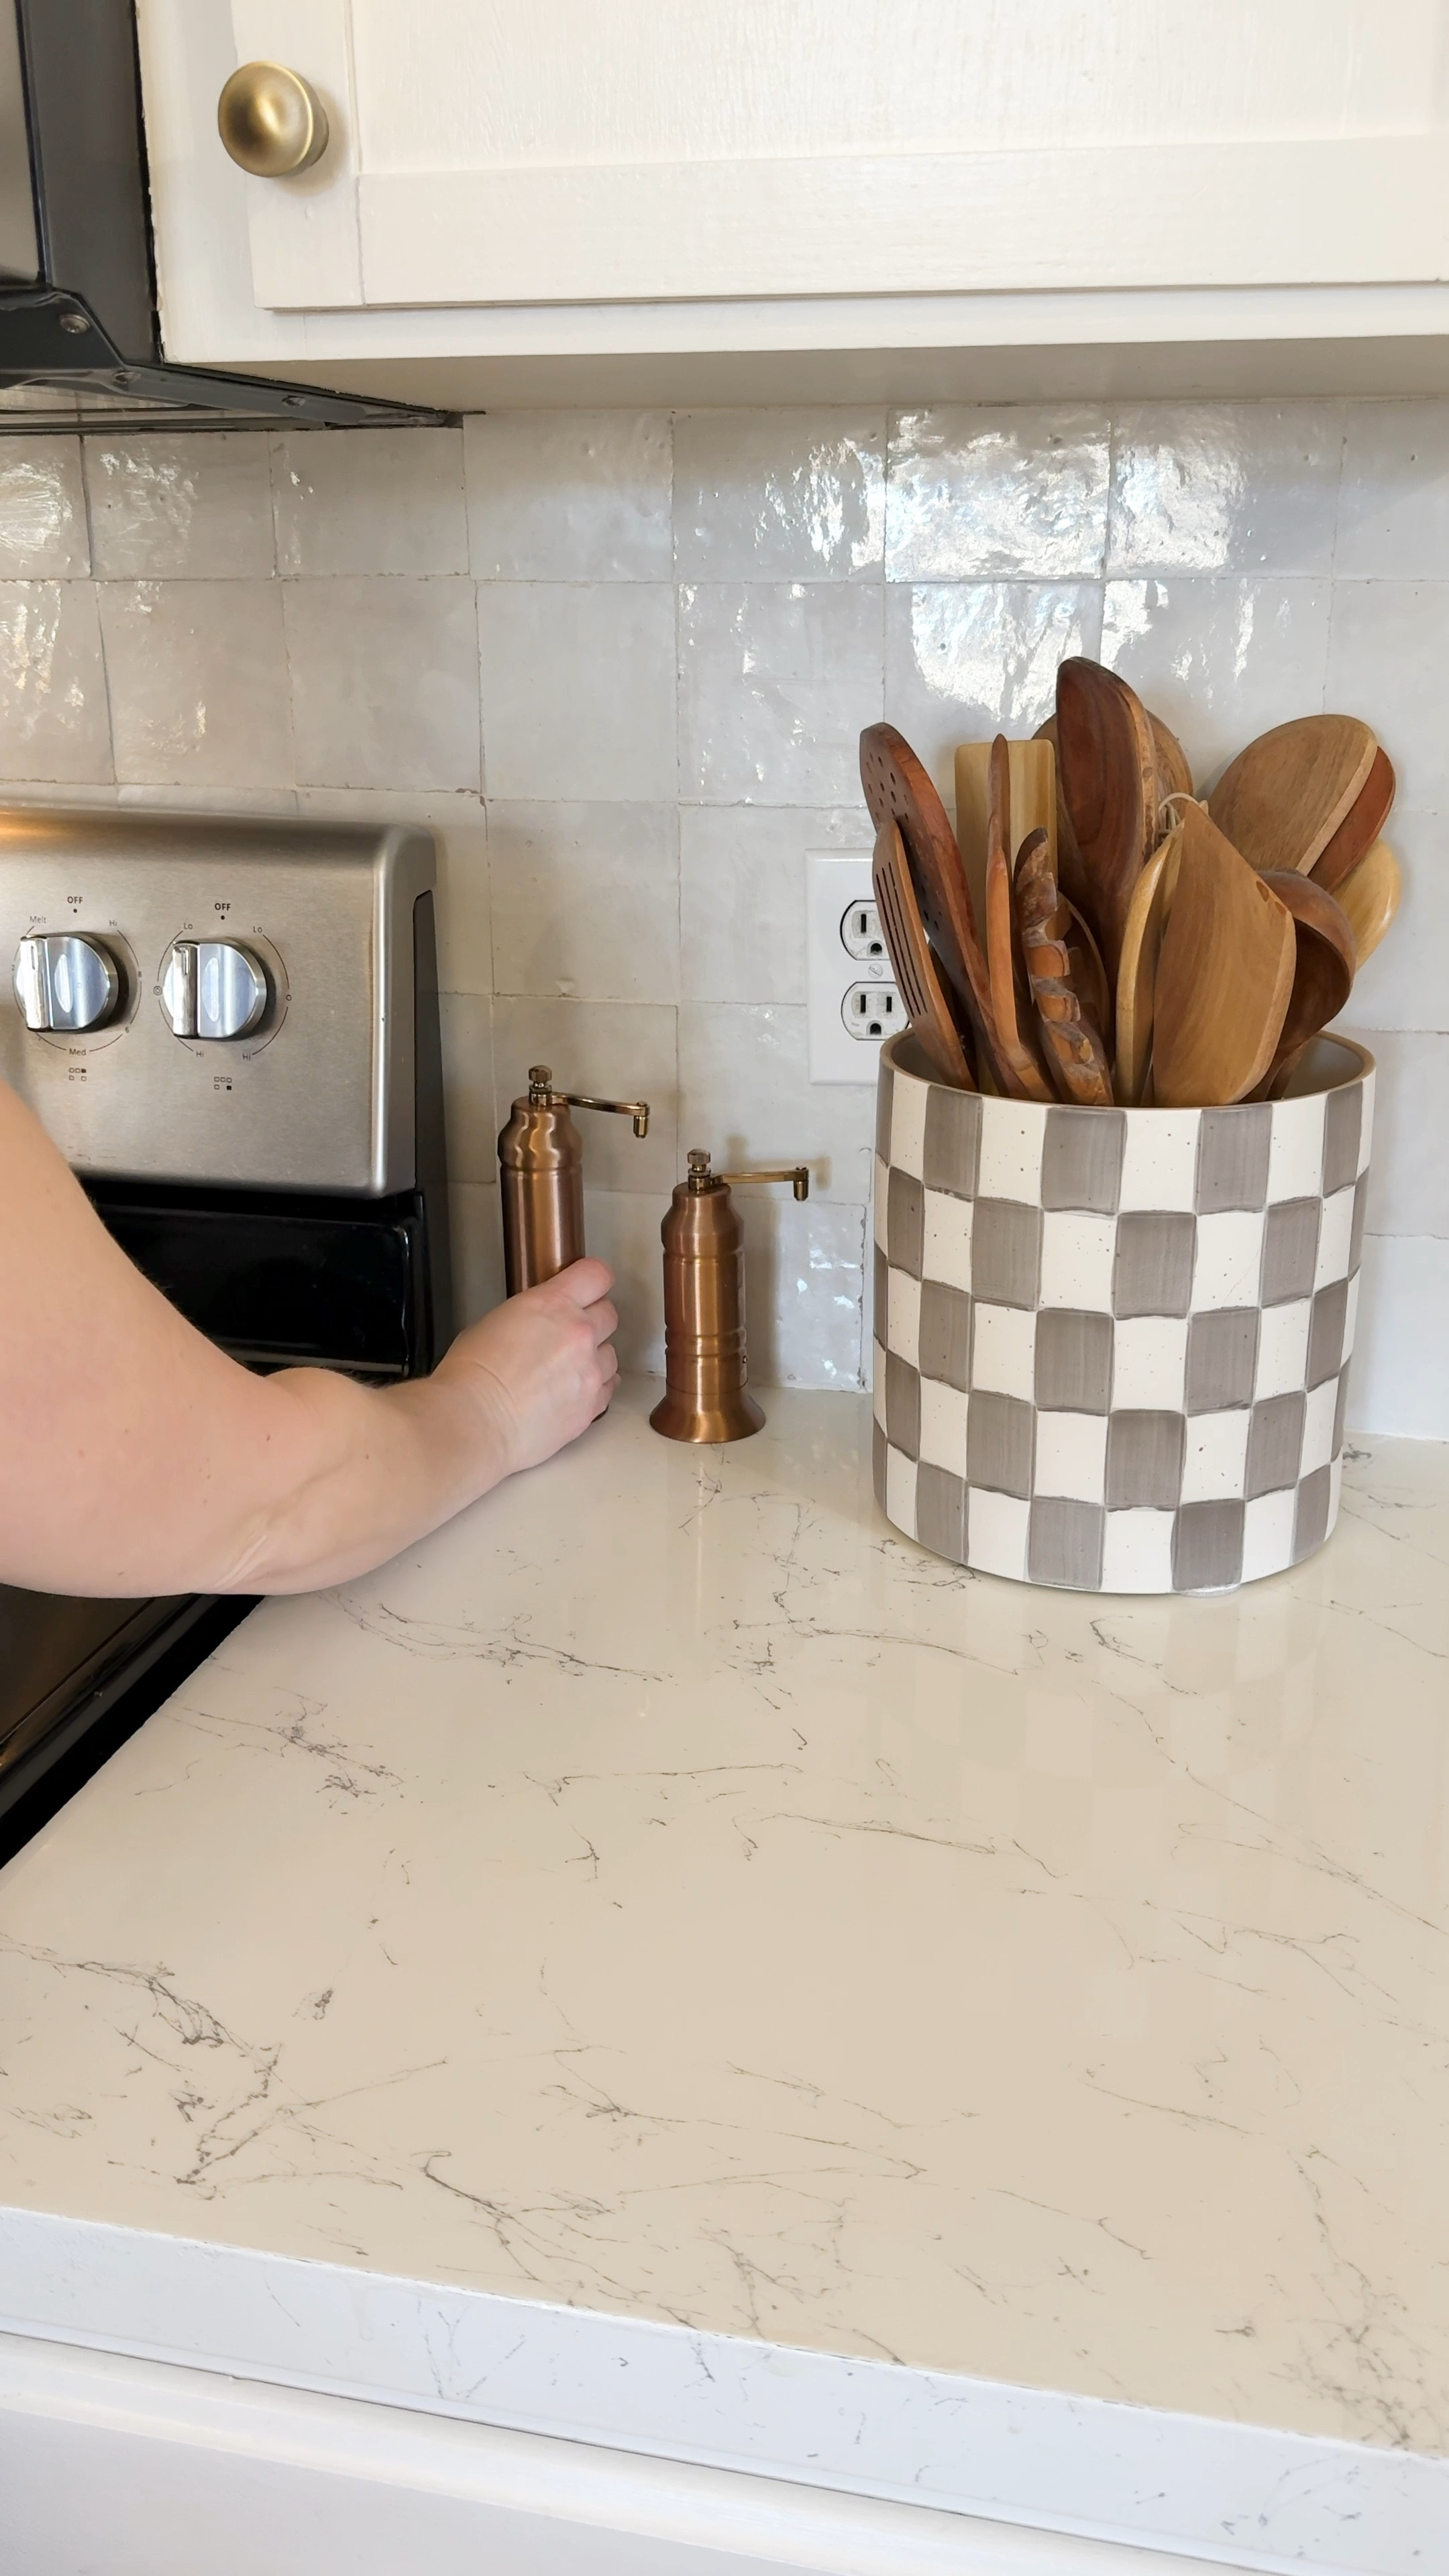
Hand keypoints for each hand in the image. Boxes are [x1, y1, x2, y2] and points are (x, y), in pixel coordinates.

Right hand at [436, 1259, 618, 1480]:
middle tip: (570, 1333)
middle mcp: (579, 1333)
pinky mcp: (591, 1405)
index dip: (593, 1280)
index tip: (588, 1287)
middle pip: (609, 1314)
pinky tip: (572, 1390)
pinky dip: (595, 1386)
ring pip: (611, 1354)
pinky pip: (608, 1387)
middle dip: (592, 1320)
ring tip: (566, 1370)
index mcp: (552, 1304)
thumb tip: (538, 1326)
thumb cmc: (471, 1375)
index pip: (597, 1275)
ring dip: (594, 1357)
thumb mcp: (494, 1322)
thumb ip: (528, 1317)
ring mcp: (589, 1371)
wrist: (475, 1422)